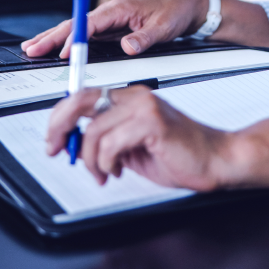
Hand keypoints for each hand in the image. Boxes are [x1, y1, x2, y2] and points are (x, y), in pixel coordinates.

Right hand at [21, 0, 209, 58]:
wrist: (188, 6)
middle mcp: (110, 12)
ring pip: (76, 28)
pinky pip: (85, 34)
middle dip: (51, 37)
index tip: (62, 53)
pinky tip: (55, 49)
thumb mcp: (165, 28)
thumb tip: (128, 47)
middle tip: (30, 50)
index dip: (74, 39)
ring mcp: (109, 20)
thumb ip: (145, 38)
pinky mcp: (112, 27)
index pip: (90, 24)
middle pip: (75, 24)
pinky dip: (67, 40)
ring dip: (53, 38)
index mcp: (120, 8)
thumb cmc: (176, 12)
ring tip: (32, 48)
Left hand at [45, 85, 236, 190]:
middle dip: (59, 126)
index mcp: (130, 97)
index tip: (52, 139)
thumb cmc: (178, 155)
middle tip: (55, 149)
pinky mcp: (152, 122)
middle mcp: (135, 95)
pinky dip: (106, 161)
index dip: (60, 116)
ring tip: (103, 173)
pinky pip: (111, 142)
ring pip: (94, 129)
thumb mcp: (130, 148)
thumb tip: (73, 143)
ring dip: (90, 159)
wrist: (216, 159)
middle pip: (81, 100)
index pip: (83, 95)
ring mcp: (144, 106)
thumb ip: (105, 141)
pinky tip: (115, 171)